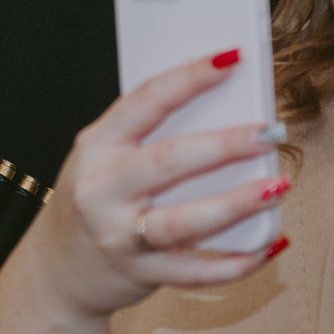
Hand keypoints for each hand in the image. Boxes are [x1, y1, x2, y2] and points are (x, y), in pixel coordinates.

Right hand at [20, 53, 288, 319]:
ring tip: (277, 186)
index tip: (232, 60)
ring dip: (237, 204)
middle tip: (268, 132)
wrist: (57, 272)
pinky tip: (269, 244)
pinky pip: (196, 271)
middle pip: (169, 161)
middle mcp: (102, 189)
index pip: (146, 101)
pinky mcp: (140, 273)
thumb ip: (148, 136)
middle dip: (225, 144)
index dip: (190, 78)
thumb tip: (223, 109)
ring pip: (184, 221)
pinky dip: (238, 262)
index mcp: (96, 146)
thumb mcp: (103, 159)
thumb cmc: (92, 203)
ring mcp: (119, 235)